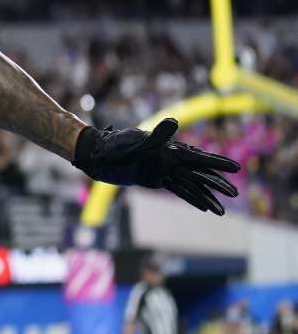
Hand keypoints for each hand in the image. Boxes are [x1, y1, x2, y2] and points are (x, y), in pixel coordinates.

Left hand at [73, 118, 239, 213]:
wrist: (98, 154)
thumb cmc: (116, 146)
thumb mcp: (136, 142)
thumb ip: (157, 136)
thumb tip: (174, 122)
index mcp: (169, 150)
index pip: (199, 158)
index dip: (217, 163)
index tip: (236, 168)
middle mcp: (169, 160)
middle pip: (199, 173)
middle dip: (217, 183)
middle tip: (235, 194)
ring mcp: (163, 170)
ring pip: (191, 184)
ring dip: (207, 196)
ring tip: (222, 211)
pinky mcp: (155, 178)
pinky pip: (178, 190)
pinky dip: (191, 198)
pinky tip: (203, 207)